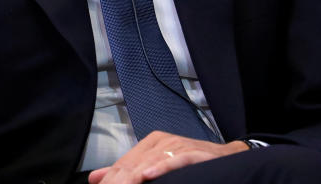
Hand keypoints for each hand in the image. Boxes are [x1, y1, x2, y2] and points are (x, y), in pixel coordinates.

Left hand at [88, 131, 247, 183]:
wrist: (225, 157)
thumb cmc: (190, 162)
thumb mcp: (156, 165)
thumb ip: (126, 171)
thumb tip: (95, 177)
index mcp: (150, 143)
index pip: (123, 163)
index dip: (111, 179)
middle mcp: (161, 141)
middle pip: (133, 162)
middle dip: (118, 179)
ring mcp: (176, 145)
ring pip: (149, 161)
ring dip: (134, 176)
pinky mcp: (192, 152)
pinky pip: (174, 160)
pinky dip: (160, 167)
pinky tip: (147, 175)